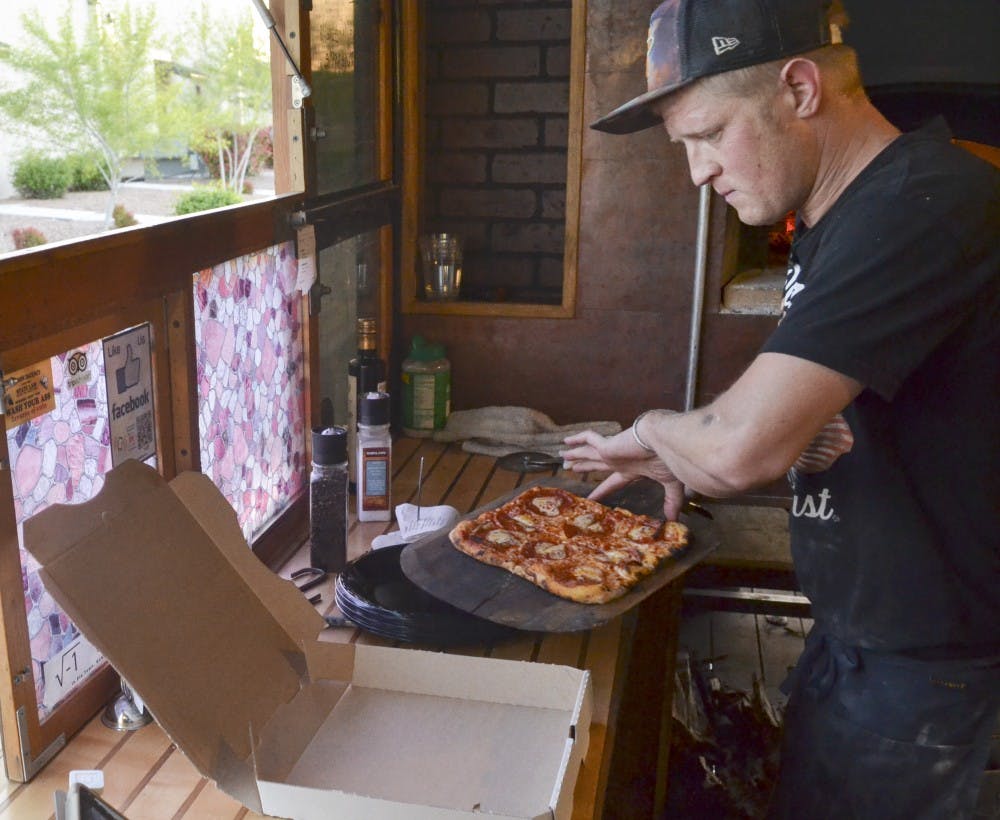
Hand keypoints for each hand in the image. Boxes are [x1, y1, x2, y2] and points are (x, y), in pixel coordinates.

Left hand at [561, 429, 686, 519]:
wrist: (668, 440)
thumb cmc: (670, 459)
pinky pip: (588, 439)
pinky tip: (566, 441)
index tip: (591, 497)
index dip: (601, 490)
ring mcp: (612, 452)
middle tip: (570, 468)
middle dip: (583, 466)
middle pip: (596, 465)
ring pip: (588, 453)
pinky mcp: (608, 445)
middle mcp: (619, 460)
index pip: (612, 482)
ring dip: (575, 455)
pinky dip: (577, 440)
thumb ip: (670, 501)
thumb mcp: (670, 484)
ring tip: (562, 456)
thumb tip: (674, 519)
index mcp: (632, 470)